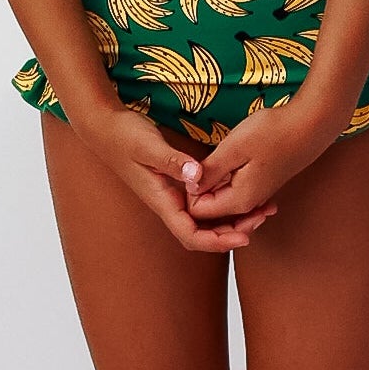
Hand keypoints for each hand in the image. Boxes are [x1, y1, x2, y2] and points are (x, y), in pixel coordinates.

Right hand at [76, 102, 276, 251]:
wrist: (105, 127)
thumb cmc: (124, 136)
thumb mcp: (149, 145)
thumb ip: (173, 161)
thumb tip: (197, 177)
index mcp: (162, 201)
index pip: (191, 236)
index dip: (218, 242)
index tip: (245, 237)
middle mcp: (169, 204)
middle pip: (204, 233)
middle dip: (234, 231)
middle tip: (263, 216)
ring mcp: (173, 196)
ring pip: (206, 219)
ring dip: (233, 218)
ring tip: (262, 207)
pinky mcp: (177, 185)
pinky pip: (204, 203)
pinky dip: (224, 202)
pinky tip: (243, 192)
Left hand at [184, 95, 341, 223]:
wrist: (311, 124)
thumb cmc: (273, 132)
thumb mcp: (233, 148)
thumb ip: (209, 171)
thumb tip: (188, 187)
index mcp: (238, 200)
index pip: (197, 212)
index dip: (186, 192)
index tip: (187, 167)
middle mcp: (247, 204)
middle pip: (210, 211)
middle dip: (197, 190)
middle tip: (196, 161)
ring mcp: (256, 195)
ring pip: (222, 199)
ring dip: (211, 184)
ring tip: (211, 157)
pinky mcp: (261, 184)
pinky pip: (235, 190)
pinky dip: (225, 179)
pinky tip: (226, 159)